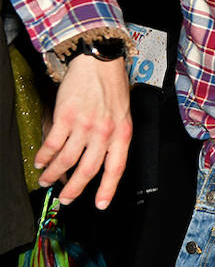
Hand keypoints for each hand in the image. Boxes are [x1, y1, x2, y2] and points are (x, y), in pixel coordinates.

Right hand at [36, 55, 131, 207]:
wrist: (99, 62)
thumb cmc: (112, 87)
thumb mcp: (123, 114)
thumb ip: (113, 136)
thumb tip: (100, 158)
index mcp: (122, 133)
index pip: (116, 168)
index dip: (107, 189)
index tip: (100, 204)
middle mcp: (105, 133)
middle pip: (88, 170)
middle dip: (75, 188)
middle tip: (65, 198)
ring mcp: (85, 126)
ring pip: (67, 160)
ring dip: (54, 174)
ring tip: (45, 180)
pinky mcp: (66, 117)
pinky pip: (53, 144)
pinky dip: (45, 156)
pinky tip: (40, 161)